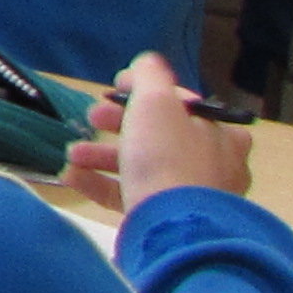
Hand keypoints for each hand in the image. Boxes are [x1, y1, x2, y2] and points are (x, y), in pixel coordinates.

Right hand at [62, 51, 250, 215]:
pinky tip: (72, 176)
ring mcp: (190, 197)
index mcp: (220, 133)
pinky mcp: (166, 221)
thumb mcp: (157, 101)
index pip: (181, 104)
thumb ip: (149, 75)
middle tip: (91, 119)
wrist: (173, 229)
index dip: (144, 92)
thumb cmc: (169, 157)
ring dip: (101, 155)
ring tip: (72, 153)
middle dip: (117, 125)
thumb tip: (145, 62)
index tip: (112, 89)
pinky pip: (129, 196)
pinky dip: (99, 183)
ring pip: (141, 167)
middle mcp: (213, 165)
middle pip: (157, 136)